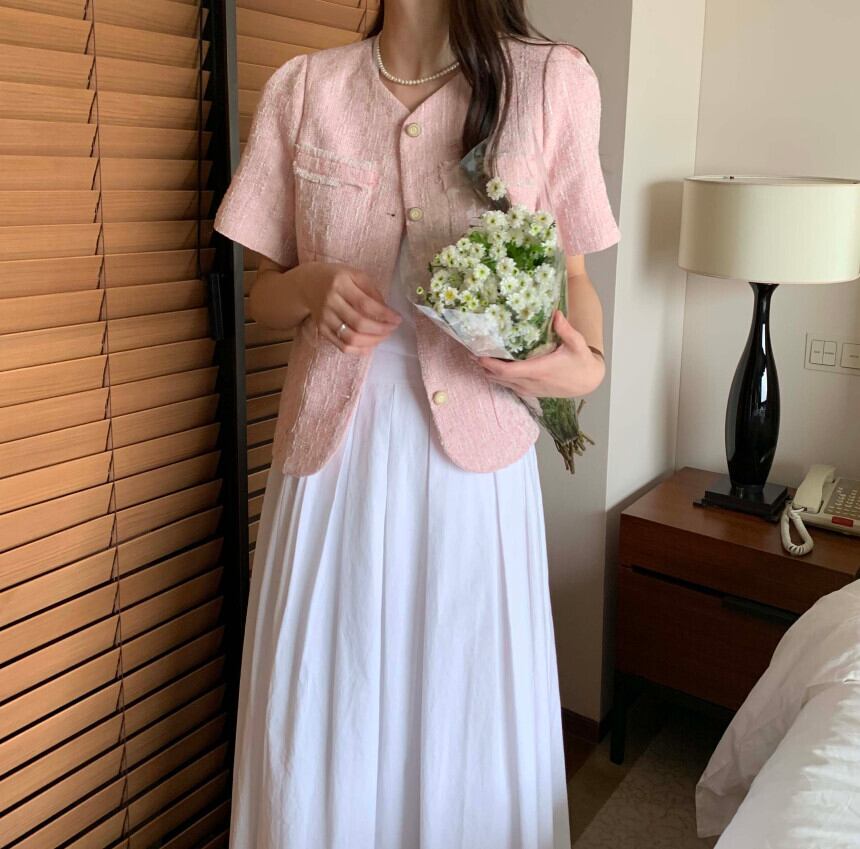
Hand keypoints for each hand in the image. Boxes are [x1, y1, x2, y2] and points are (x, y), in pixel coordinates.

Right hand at [297, 261, 401, 353]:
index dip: (384, 315)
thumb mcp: (355, 275)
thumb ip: (372, 291)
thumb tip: (387, 311)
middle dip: (381, 330)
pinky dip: (359, 350)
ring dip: (372, 341)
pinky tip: (370, 346)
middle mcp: (330, 302)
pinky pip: (342, 346)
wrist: (308, 284)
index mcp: (340, 284)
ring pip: (350, 338)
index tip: (397, 319)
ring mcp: (324, 318)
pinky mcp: (322, 330)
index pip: (365, 304)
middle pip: (359, 323)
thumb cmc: (337, 278)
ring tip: (383, 337)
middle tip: (392, 329)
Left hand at [477, 310, 604, 397]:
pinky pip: (508, 386)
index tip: (477, 352)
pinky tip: (492, 366)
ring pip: (501, 383)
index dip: (489, 364)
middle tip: (471, 350)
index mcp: (538, 370)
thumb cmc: (581, 362)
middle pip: (497, 377)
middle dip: (483, 365)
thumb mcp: (577, 344)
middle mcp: (529, 382)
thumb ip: (566, 329)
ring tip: (477, 356)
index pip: (506, 371)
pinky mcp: (529, 391)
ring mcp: (528, 389)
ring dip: (488, 372)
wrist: (587, 382)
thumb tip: (556, 313)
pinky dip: (497, 377)